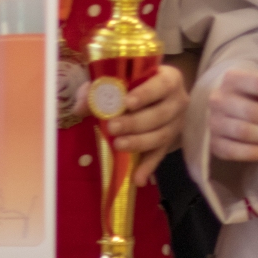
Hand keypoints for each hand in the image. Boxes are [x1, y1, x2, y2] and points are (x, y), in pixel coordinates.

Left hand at [97, 65, 188, 186]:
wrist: (155, 96)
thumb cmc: (133, 84)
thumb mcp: (116, 80)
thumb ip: (97, 90)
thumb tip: (80, 108)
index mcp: (169, 79)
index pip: (162, 84)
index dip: (146, 94)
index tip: (127, 102)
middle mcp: (177, 101)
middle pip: (161, 113)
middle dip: (136, 122)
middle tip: (112, 127)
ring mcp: (176, 123)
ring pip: (162, 135)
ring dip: (139, 142)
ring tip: (118, 145)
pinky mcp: (170, 142)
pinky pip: (160, 155)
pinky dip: (148, 167)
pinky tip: (137, 178)